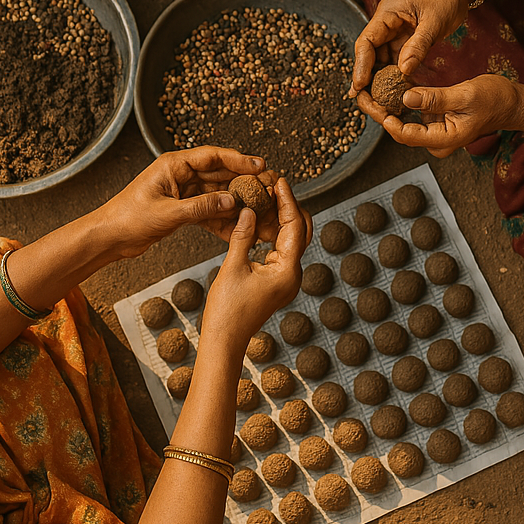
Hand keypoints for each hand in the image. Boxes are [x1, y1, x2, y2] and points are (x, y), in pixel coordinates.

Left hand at [100, 148, 280, 257]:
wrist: (109, 237)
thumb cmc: (128, 218)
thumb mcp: (168, 213)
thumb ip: (201, 207)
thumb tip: (231, 201)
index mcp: (173, 165)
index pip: (212, 156)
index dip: (238, 159)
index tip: (259, 164)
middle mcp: (179, 175)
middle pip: (218, 173)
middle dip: (242, 180)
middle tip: (264, 185)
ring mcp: (181, 192)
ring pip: (215, 193)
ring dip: (234, 201)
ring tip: (256, 206)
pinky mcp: (180, 209)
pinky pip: (206, 210)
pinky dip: (220, 217)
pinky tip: (235, 226)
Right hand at [200, 177, 309, 346]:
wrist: (224, 341)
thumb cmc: (227, 311)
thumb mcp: (233, 267)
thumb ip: (243, 236)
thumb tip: (248, 209)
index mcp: (288, 271)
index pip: (295, 226)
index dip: (288, 201)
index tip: (280, 182)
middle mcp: (292, 275)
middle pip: (300, 232)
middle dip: (289, 208)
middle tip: (274, 187)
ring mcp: (285, 279)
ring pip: (290, 240)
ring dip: (281, 219)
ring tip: (266, 198)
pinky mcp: (276, 282)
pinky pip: (280, 251)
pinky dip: (273, 233)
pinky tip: (259, 221)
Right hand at [352, 0, 467, 100]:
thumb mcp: (435, 21)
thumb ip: (419, 45)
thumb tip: (403, 70)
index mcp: (386, 14)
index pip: (366, 42)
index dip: (360, 65)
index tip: (359, 86)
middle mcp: (385, 24)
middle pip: (368, 55)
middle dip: (366, 79)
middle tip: (367, 102)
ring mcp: (393, 33)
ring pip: (379, 61)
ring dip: (379, 81)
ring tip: (380, 104)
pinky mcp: (403, 41)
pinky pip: (394, 61)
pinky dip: (393, 78)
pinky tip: (395, 95)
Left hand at [365, 75, 518, 155]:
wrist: (512, 103)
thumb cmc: (494, 99)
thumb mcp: (465, 95)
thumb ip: (435, 99)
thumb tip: (406, 96)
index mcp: (444, 140)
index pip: (405, 134)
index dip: (384, 119)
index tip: (370, 103)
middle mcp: (436, 140)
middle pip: (399, 130)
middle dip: (379, 112)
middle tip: (360, 94)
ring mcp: (436, 131)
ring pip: (404, 121)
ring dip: (386, 106)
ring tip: (367, 89)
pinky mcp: (436, 121)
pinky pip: (413, 114)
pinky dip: (400, 101)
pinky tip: (387, 86)